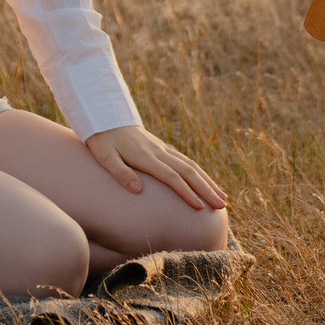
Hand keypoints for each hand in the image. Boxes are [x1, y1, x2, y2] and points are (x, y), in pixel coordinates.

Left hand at [84, 125, 227, 211]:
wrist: (104, 116)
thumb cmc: (101, 140)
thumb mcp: (104, 157)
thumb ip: (120, 173)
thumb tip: (138, 190)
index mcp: (145, 157)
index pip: (172, 177)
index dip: (186, 193)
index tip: (199, 208)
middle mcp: (158, 152)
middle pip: (188, 171)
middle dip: (206, 189)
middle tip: (222, 205)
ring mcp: (161, 148)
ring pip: (191, 165)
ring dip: (207, 181)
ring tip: (222, 196)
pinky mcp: (160, 147)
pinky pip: (184, 160)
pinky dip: (198, 172)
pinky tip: (205, 181)